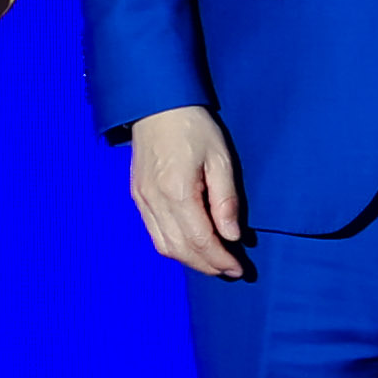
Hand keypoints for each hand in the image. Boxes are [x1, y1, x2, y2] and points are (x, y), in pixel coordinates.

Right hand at [126, 104, 246, 278]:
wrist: (156, 106)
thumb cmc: (193, 127)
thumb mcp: (221, 159)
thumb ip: (226, 200)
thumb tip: (232, 236)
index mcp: (177, 191)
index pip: (201, 240)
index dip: (221, 259)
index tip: (239, 268)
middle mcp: (155, 201)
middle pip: (181, 249)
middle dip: (208, 265)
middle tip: (231, 271)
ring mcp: (142, 200)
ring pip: (164, 246)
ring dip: (190, 260)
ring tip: (213, 262)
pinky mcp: (137, 196)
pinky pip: (153, 232)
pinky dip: (173, 247)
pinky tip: (191, 246)